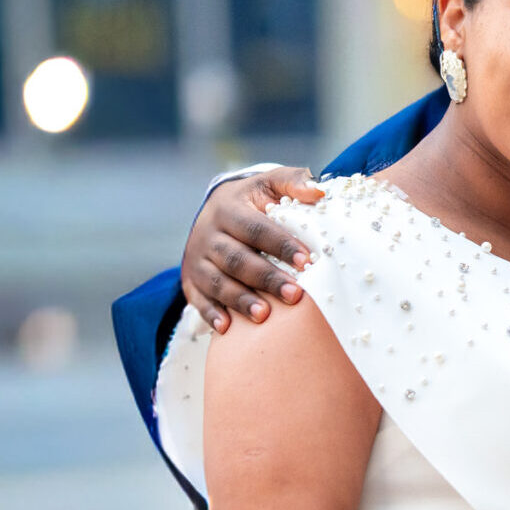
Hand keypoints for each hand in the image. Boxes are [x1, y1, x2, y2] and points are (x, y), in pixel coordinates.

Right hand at [182, 167, 324, 331]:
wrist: (213, 209)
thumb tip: (318, 192)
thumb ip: (294, 182)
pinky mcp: (190, 280)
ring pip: (217, 281)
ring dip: (240, 299)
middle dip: (266, 278)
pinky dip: (211, 314)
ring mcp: (196, 258)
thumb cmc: (253, 200)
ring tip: (265, 315)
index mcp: (228, 208)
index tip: (307, 261)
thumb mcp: (270, 183)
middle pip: (237, 259)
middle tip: (294, 295)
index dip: (281, 245)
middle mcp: (207, 233)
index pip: (255, 228)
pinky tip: (227, 328)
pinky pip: (198, 299)